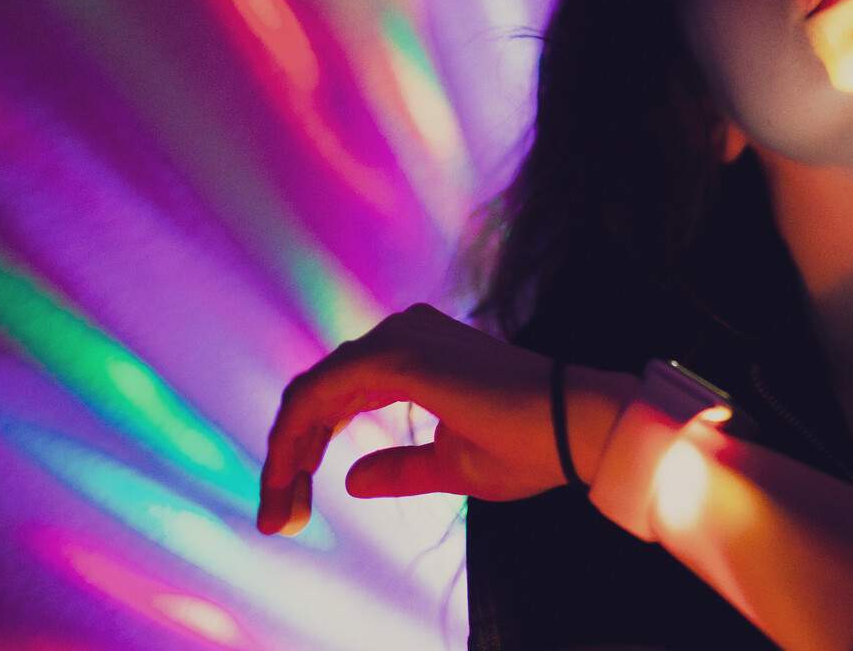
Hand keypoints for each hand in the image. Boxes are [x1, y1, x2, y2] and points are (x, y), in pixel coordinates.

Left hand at [257, 303, 567, 535]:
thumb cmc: (529, 446)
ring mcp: (400, 339)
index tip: (293, 504)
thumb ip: (400, 468)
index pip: (339, 395)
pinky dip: (294, 436)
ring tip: (278, 506)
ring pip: (312, 393)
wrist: (576, 428)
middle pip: (319, 394)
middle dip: (288, 456)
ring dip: (286, 451)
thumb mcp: (450, 465)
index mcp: (418, 354)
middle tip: (276, 517)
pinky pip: (320, 393)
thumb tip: (350, 481)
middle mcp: (404, 335)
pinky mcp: (398, 356)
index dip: (306, 448)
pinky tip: (287, 475)